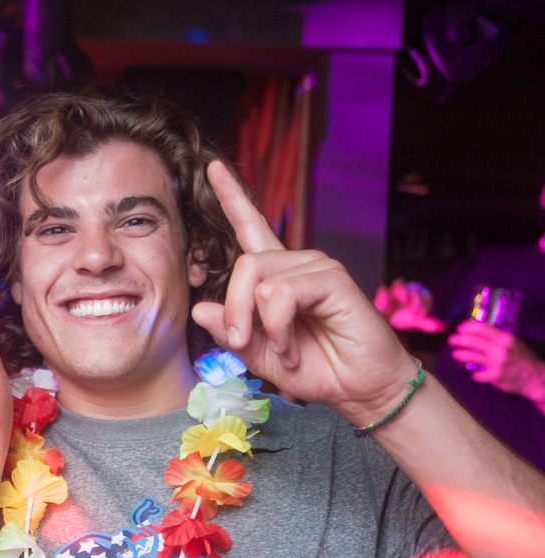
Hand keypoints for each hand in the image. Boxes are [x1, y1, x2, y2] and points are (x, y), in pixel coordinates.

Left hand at [191, 161, 418, 426]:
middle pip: (242, 265)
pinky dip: (278, 328)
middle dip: (232, 311)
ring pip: (258, 279)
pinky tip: (292, 347)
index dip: (232, 197)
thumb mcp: (260, 357)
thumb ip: (230, 335)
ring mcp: (316, 267)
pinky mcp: (332, 278)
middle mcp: (296, 264)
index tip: (212, 167)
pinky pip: (282, 293)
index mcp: (276, 277)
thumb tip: (200, 309)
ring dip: (259, 326)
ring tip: (282, 351)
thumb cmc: (315, 369)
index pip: (250, 227)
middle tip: (241, 344)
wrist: (361, 387)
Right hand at [374, 279, 445, 332]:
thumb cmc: (403, 318)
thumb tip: (443, 328)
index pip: (423, 294)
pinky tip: (387, 307)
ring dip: (402, 292)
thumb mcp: (416, 321)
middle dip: (414, 296)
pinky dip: (385, 296)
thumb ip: (428, 323)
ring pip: (399, 284)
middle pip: (412, 286)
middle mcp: (407, 289)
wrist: (386, 321)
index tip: (423, 314)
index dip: (424, 303)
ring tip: (404, 301)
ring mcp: (394, 290)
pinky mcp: (382, 294)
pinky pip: (383, 290)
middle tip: (414, 308)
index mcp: (417, 294)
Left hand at [449, 320, 544, 399]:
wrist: (536, 377)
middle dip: (459, 340)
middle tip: (451, 340)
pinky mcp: (496, 376)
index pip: (483, 328)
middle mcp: (501, 349)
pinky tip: (474, 374)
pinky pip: (478, 374)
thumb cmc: (521, 358)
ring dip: (460, 354)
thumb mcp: (513, 342)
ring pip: (472, 356)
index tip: (460, 328)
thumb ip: (497, 337)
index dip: (468, 327)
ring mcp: (498, 363)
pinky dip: (475, 374)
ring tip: (455, 353)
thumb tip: (478, 332)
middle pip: (474, 341)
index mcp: (506, 338)